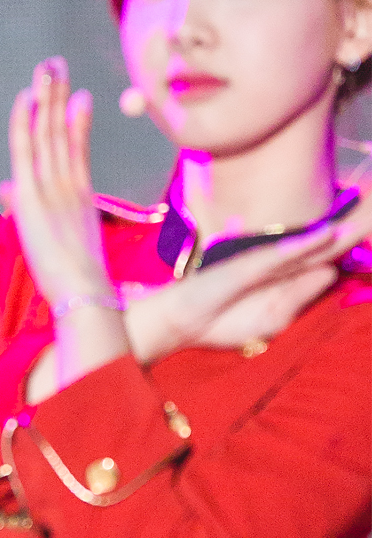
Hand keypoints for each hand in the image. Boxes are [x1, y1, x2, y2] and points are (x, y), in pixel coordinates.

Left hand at [7, 57, 109, 306]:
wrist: (86, 299)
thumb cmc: (75, 283)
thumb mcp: (50, 238)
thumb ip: (27, 207)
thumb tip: (7, 185)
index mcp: (80, 198)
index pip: (75, 149)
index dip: (76, 121)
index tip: (79, 96)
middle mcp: (68, 184)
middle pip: (63, 131)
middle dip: (59, 95)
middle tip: (57, 65)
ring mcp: (52, 186)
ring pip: (49, 131)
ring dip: (48, 96)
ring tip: (49, 66)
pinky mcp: (34, 193)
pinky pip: (29, 148)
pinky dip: (27, 120)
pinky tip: (28, 96)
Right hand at [125, 195, 371, 363]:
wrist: (183, 320)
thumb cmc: (225, 320)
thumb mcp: (272, 318)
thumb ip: (300, 296)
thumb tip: (331, 272)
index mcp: (283, 278)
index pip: (320, 261)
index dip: (343, 247)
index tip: (365, 230)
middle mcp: (276, 266)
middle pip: (318, 249)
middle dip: (345, 236)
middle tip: (368, 217)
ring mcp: (261, 262)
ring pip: (305, 248)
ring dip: (333, 235)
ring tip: (359, 220)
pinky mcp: (246, 265)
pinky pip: (280, 255)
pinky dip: (303, 245)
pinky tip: (324, 235)